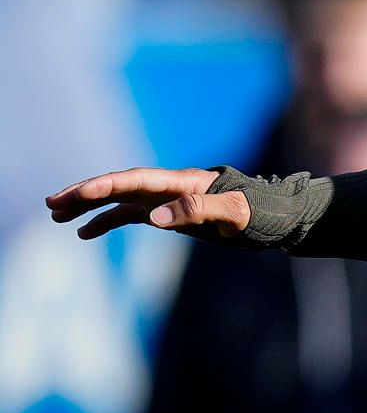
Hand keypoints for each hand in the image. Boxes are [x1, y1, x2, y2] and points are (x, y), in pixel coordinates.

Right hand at [45, 167, 249, 239]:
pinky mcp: (165, 213)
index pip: (136, 179)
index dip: (108, 185)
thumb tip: (155, 218)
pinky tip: (84, 233)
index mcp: (181, 181)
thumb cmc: (254, 211)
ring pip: (117, 199)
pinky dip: (105, 222)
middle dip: (85, 193)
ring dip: (86, 206)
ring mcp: (163, 199)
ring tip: (55, 215)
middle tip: (52, 202)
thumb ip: (197, 210)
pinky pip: (128, 215)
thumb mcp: (232, 212)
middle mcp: (167, 187)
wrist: (268, 214)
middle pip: (118, 185)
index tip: (80, 193)